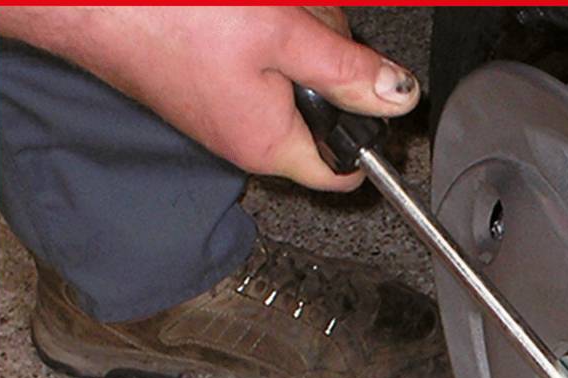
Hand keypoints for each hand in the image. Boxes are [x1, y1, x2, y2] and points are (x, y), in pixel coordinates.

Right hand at [0, 6, 419, 190]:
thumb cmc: (167, 17)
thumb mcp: (282, 36)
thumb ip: (347, 70)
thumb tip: (400, 98)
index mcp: (269, 144)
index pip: (343, 172)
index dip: (371, 137)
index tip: (382, 98)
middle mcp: (245, 137)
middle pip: (322, 109)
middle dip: (329, 59)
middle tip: (306, 22)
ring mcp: (222, 108)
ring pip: (292, 74)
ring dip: (296, 33)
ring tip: (266, 10)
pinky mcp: (204, 79)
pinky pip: (258, 59)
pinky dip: (264, 30)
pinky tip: (247, 11)